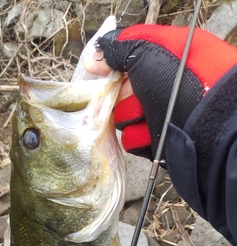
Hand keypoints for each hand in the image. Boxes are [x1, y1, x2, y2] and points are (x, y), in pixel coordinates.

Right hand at [85, 25, 236, 159]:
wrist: (207, 129)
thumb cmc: (182, 82)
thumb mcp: (148, 51)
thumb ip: (119, 47)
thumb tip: (96, 56)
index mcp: (168, 58)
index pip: (131, 56)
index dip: (113, 62)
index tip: (97, 69)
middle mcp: (165, 86)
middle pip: (124, 89)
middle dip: (119, 93)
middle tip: (123, 93)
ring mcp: (163, 114)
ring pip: (126, 116)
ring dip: (129, 117)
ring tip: (144, 115)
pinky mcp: (160, 140)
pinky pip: (134, 138)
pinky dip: (138, 137)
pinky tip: (149, 133)